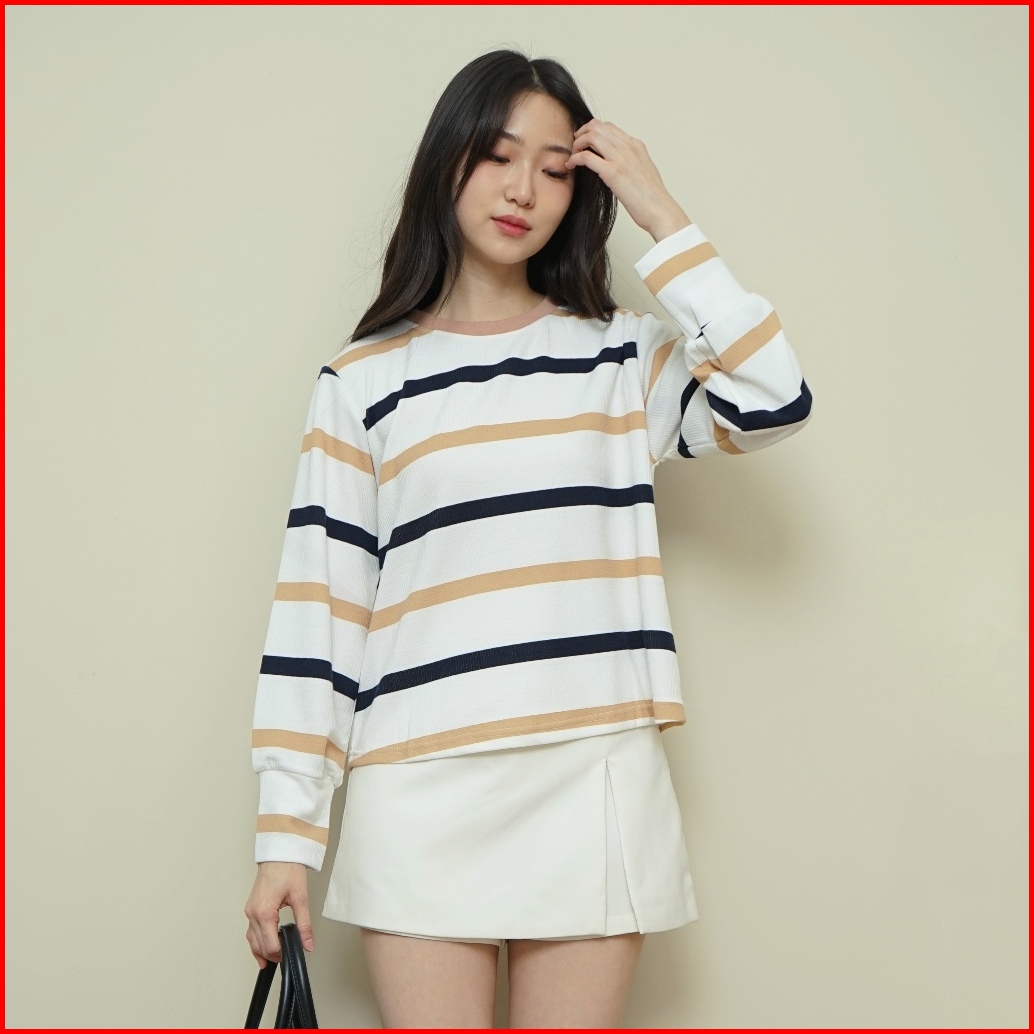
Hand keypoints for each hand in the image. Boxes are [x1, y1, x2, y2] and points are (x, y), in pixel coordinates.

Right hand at [244, 861, 313, 967]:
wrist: (279, 853)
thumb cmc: (288, 869)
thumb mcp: (301, 898)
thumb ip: (304, 924)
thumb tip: (308, 944)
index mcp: (264, 912)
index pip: (270, 945)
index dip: (281, 954)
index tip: (290, 956)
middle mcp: (253, 913)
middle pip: (259, 945)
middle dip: (272, 955)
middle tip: (286, 959)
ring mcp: (250, 910)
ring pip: (252, 939)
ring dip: (261, 951)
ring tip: (272, 961)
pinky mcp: (251, 907)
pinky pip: (250, 930)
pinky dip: (255, 941)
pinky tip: (261, 947)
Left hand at [565, 119, 691, 242]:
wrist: (660, 211)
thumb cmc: (652, 198)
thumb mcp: (643, 171)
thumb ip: (631, 162)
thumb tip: (617, 164)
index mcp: (636, 146)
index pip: (609, 126)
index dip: (592, 130)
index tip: (584, 140)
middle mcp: (628, 147)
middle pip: (598, 126)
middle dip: (582, 133)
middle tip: (574, 146)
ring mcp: (621, 158)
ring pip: (591, 136)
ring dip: (577, 144)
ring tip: (572, 156)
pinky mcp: (613, 173)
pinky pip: (587, 157)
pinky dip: (575, 158)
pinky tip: (571, 166)